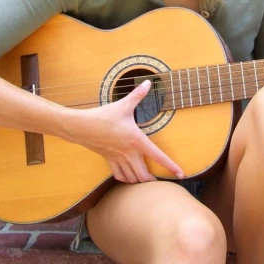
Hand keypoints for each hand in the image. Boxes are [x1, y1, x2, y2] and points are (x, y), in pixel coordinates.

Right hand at [66, 80, 183, 183]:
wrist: (82, 127)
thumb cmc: (104, 116)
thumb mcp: (123, 105)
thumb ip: (137, 94)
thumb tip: (147, 82)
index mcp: (136, 140)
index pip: (158, 156)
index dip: (171, 166)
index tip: (181, 174)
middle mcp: (129, 153)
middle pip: (144, 176)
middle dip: (152, 181)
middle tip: (159, 181)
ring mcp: (118, 158)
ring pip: (132, 178)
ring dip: (139, 181)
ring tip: (145, 180)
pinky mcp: (108, 160)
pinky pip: (119, 175)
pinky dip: (125, 178)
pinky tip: (128, 176)